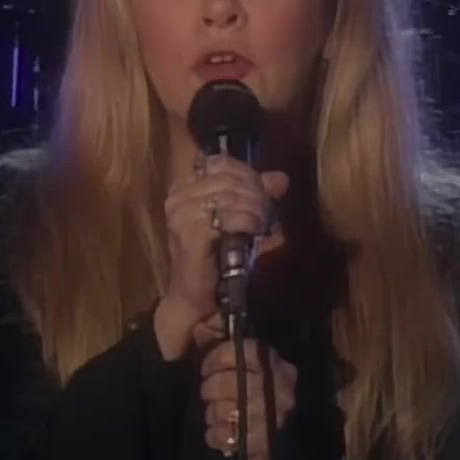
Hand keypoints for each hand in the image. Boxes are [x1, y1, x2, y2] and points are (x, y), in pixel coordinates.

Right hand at [156, 155, 287, 357]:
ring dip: (255, 209)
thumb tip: (281, 179)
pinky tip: (254, 232)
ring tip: (263, 225)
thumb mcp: (236, 218)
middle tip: (268, 214)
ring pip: (232, 196)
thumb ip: (255, 195)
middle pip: (230, 179)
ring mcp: (181, 214)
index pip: (222, 163)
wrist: (197, 296)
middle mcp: (178, 195)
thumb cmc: (214, 257)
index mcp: (183, 186)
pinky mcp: (190, 233)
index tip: (264, 194)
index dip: (248, 175)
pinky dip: (247, 222)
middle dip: (256, 194)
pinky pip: (228, 217)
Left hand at [199, 335, 297, 459]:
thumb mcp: (241, 354)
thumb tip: (205, 328)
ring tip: (213, 412)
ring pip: (228, 412)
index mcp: (275, 364)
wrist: (280, 430)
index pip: (244, 351)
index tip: (206, 367)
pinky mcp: (267, 445)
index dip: (217, 358)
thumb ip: (222, 334)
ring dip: (212, 413)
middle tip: (207, 392)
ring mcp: (276, 419)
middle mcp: (281, 390)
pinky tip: (217, 431)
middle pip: (233, 384)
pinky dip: (216, 436)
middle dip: (210, 388)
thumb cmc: (250, 384)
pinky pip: (229, 439)